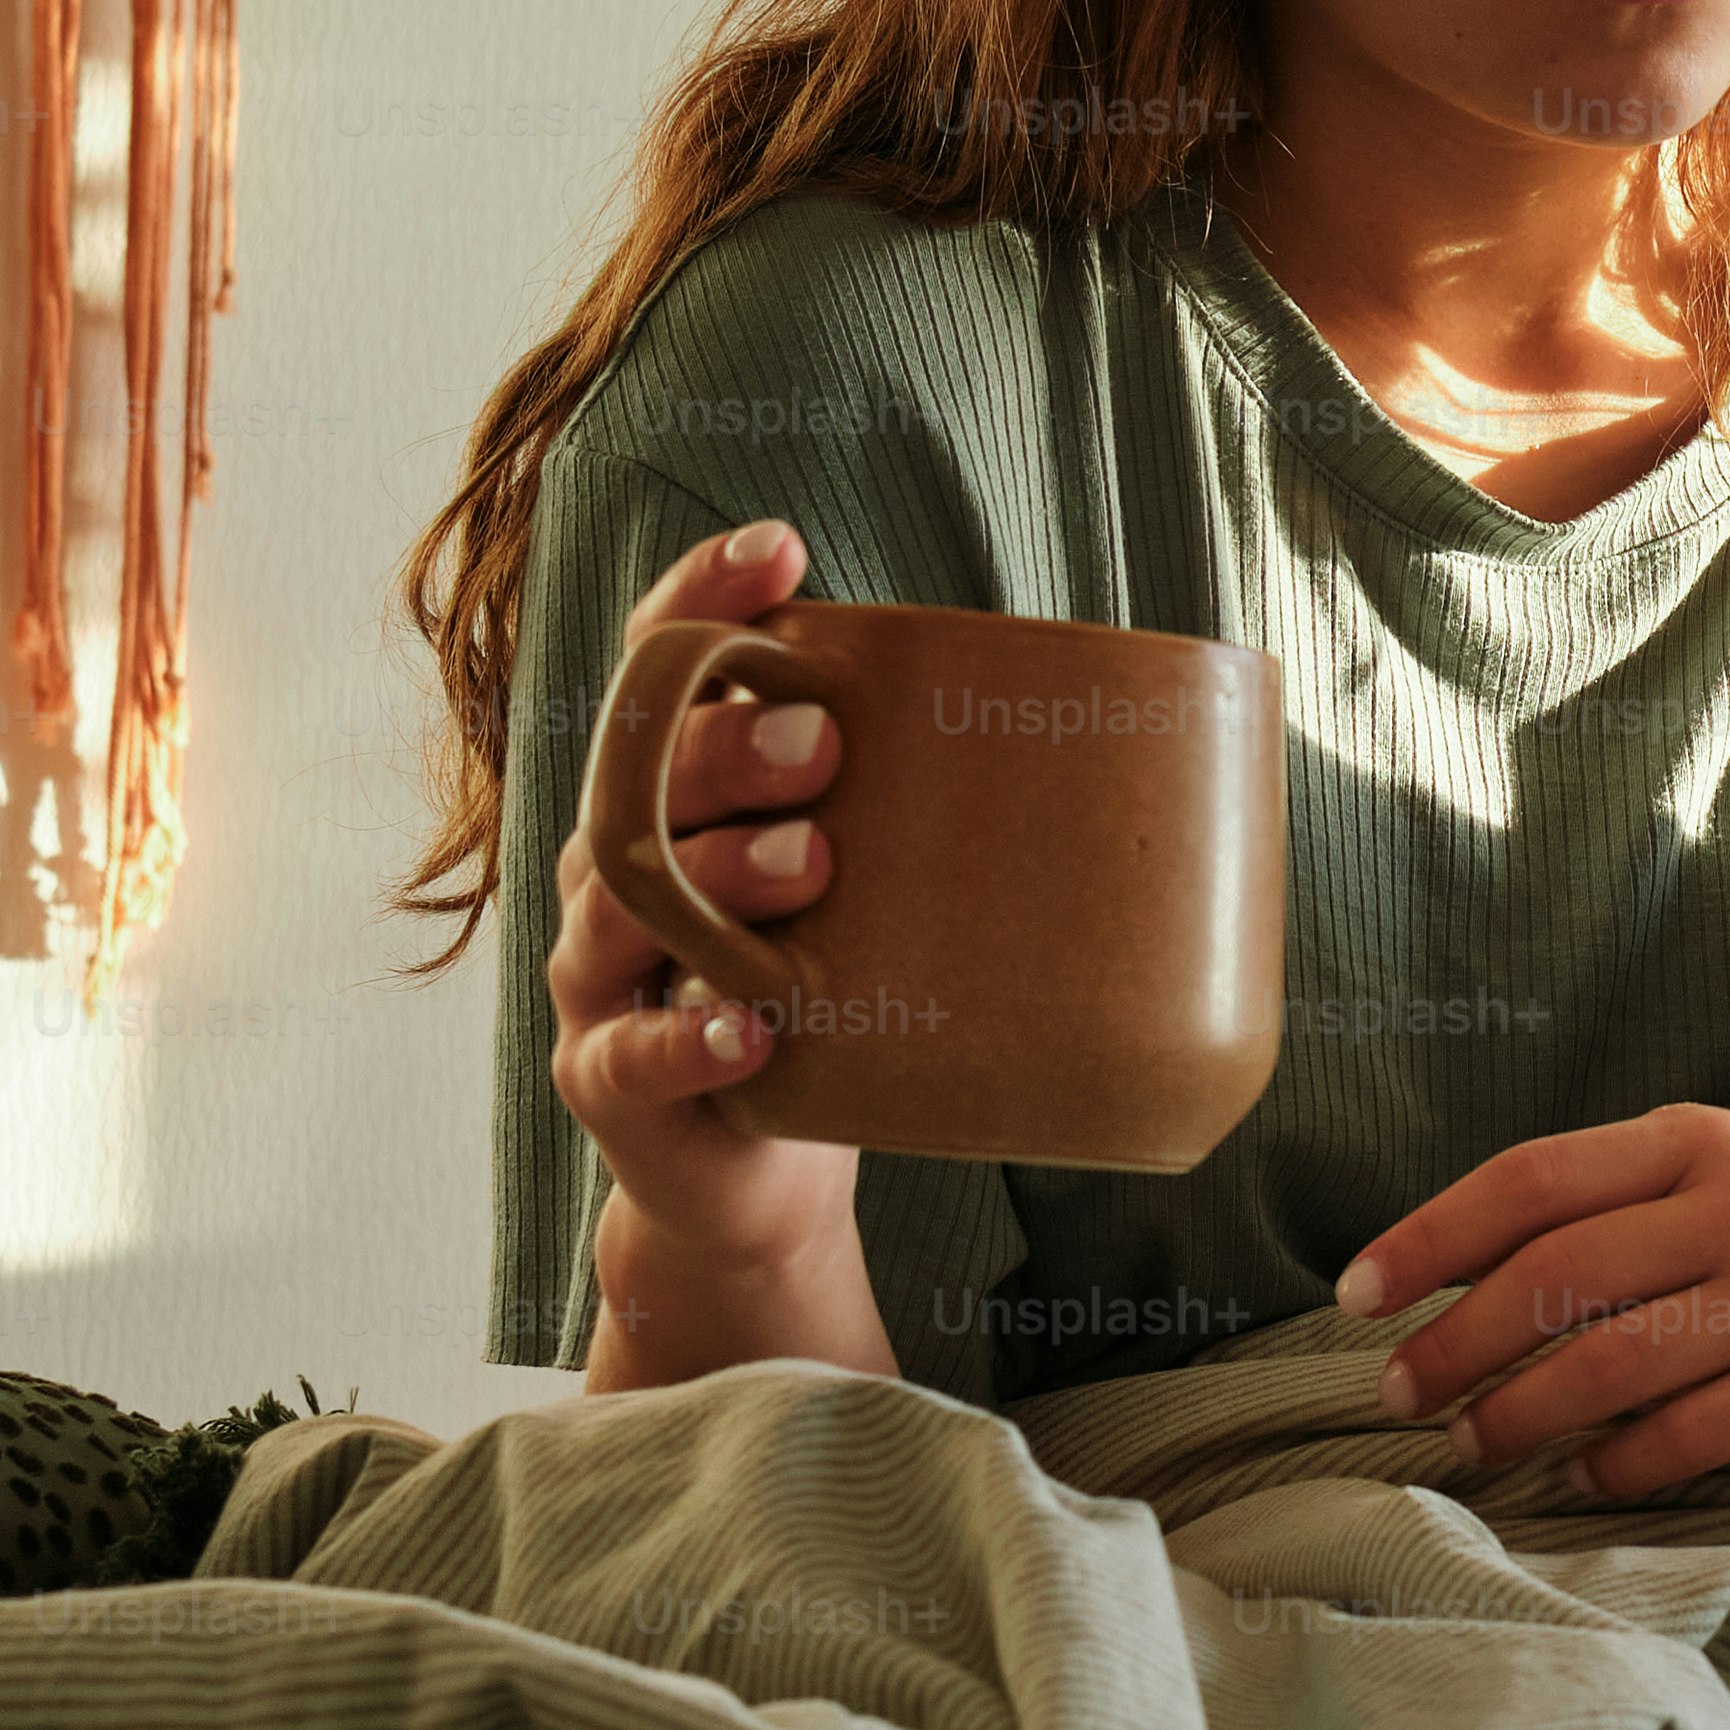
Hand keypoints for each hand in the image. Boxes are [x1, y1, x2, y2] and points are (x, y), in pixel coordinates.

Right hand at [551, 518, 889, 1385]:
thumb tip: (1131, 734)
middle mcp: (618, 867)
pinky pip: (629, 1053)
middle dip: (725, 746)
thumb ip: (933, 810)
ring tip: (813, 863)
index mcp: (673, 796)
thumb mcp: (875, 892)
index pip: (660, 668)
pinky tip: (753, 1027)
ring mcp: (599, 976)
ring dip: (720, 875)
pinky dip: (685, 1038)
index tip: (784, 552)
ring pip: (626, 903)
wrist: (755, 1178)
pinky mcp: (607, 1082)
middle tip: (825, 739)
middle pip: (639, 778)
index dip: (703, 598)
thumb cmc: (825, 1000)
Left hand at [1338, 1103, 1729, 1503]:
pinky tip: (1582, 1476)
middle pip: (1558, 1278)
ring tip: (1471, 1442)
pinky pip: (1696, 1433)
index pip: (1530, 1180)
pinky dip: (1621, 1464)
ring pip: (1614, 1364)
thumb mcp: (1691, 1177)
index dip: (1429, 1239)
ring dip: (1519, 1415)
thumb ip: (1586, 1210)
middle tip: (1402, 1392)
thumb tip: (1434, 1284)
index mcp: (1690, 1139)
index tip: (1357, 1297)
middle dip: (1456, 1346)